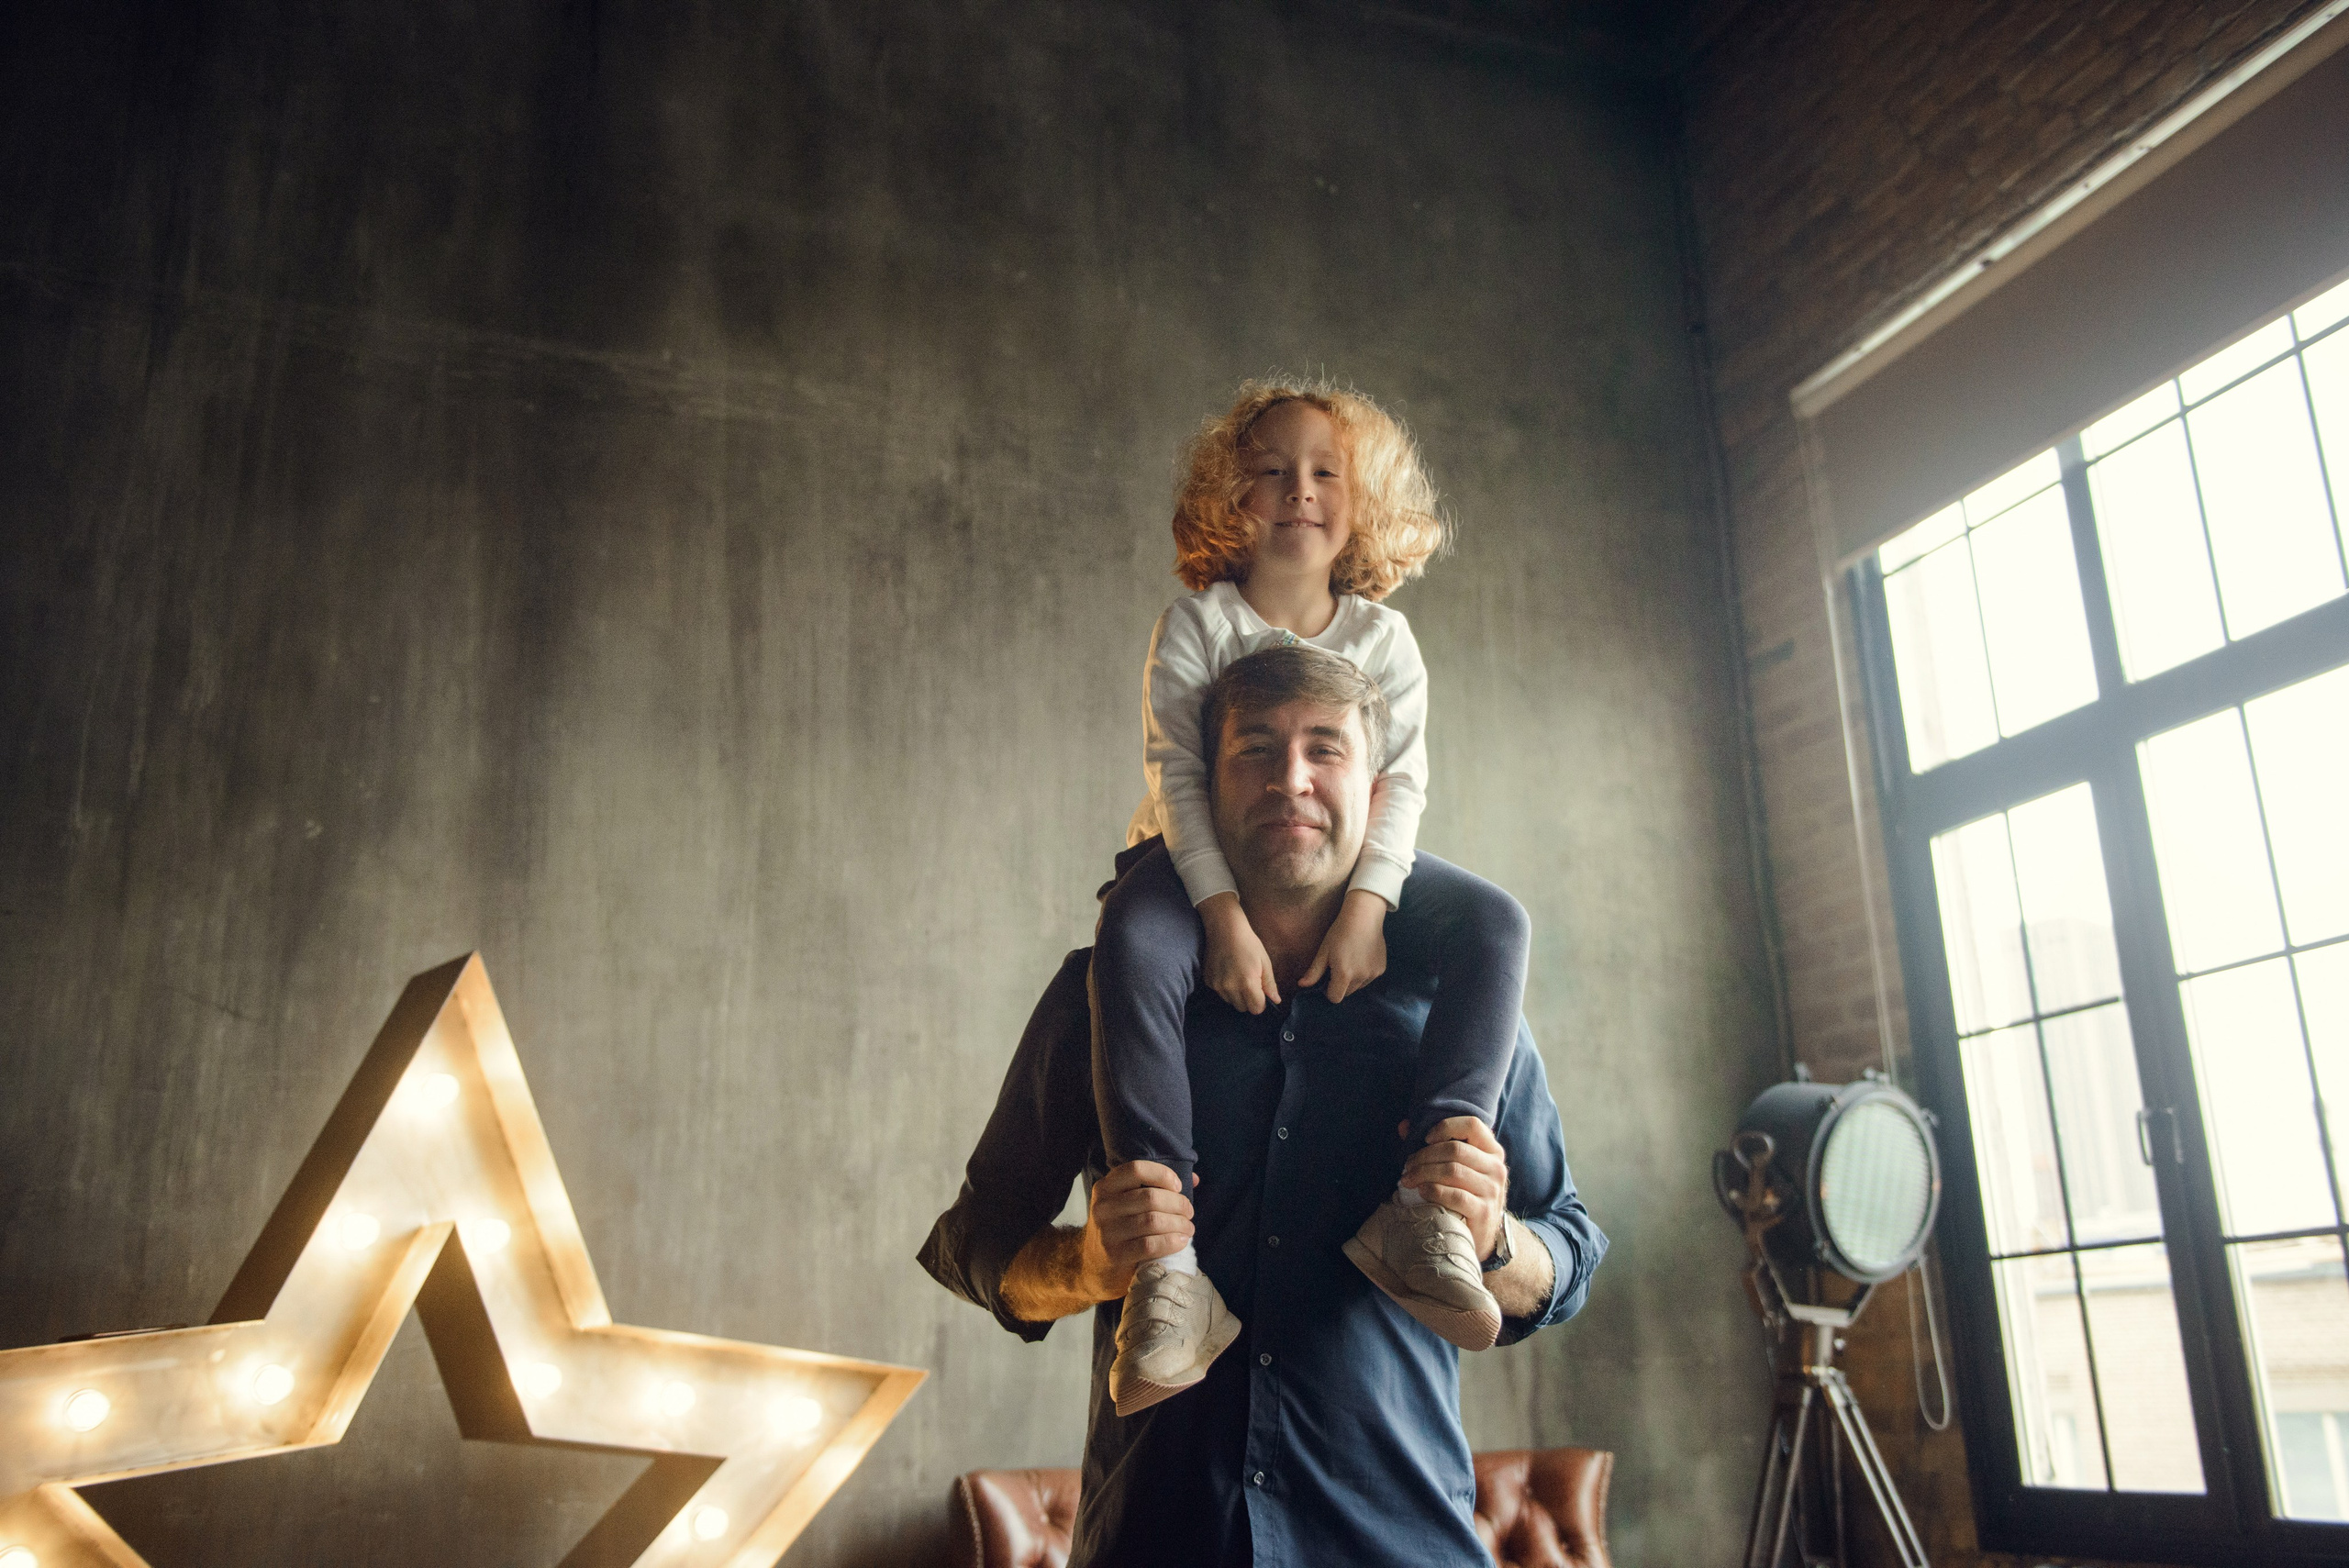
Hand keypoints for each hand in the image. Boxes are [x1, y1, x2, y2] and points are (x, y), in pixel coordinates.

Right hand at [1077, 1161, 1195, 1300]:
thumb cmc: (1119, 1229)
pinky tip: (1181, 1241)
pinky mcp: (1115, 1256)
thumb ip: (1155, 1188)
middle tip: (1189, 1212)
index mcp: (1105, 1188)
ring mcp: (1107, 1232)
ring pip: (1153, 1221)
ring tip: (1188, 1229)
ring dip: (1179, 1224)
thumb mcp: (1125, 1204)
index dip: (1162, 1175)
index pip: (1136, 1169)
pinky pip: (1151, 1245)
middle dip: (1178, 1204)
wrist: (1092, 1266)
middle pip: (1150, 1197)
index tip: (1178, 1187)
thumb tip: (1194, 1179)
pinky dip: (1172, 1242)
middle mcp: (1103, 1207)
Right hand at [1199, 892, 1279, 1013]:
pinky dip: (1225, 988)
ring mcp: (1217, 985)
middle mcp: (1230, 988)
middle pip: (1243, 1008)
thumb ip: (1269, 984)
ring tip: (1238, 977)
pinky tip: (1228, 972)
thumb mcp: (1264, 962)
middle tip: (1251, 983)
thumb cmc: (1249, 943)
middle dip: (1249, 1000)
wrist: (1225, 928)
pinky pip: (1220, 993)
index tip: (1261, 992)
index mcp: (1247, 983)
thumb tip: (1276, 1001)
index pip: (1256, 1009)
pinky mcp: (1208, 981)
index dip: (1261, 1003)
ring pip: (1231, 1002)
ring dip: (1237, 995)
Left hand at [1302, 888, 1389, 1002]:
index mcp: (1344, 974)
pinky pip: (1369, 978)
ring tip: (1351, 960)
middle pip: (1347, 993)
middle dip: (1341, 985)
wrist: (1363, 916)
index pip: (1335, 997)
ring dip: (1353, 980)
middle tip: (1338, 967)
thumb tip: (1301, 985)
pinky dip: (1364, 973)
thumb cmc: (1339, 932)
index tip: (1327, 979)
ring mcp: (1373, 974)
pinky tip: (1361, 957)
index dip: (1328, 991)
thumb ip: (1314, 971)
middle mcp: (1360, 977)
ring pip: (1359, 986)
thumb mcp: (1324, 951)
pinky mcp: (1381, 969)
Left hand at [1399, 1116, 1507, 1263]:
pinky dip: (1433, 1190)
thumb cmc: (1465, 1194)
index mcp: (1492, 1151)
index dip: (1446, 1127)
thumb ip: (1433, 1144)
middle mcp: (1496, 1168)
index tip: (1425, 1138)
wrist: (1481, 1236)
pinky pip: (1454, 1195)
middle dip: (1424, 1155)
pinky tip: (1421, 1191)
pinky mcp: (1484, 1211)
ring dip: (1424, 1172)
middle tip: (1407, 1165)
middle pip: (1456, 1149)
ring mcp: (1492, 1190)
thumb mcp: (1459, 1168)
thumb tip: (1404, 1126)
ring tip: (1408, 1179)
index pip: (1473, 1125)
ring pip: (1452, 1170)